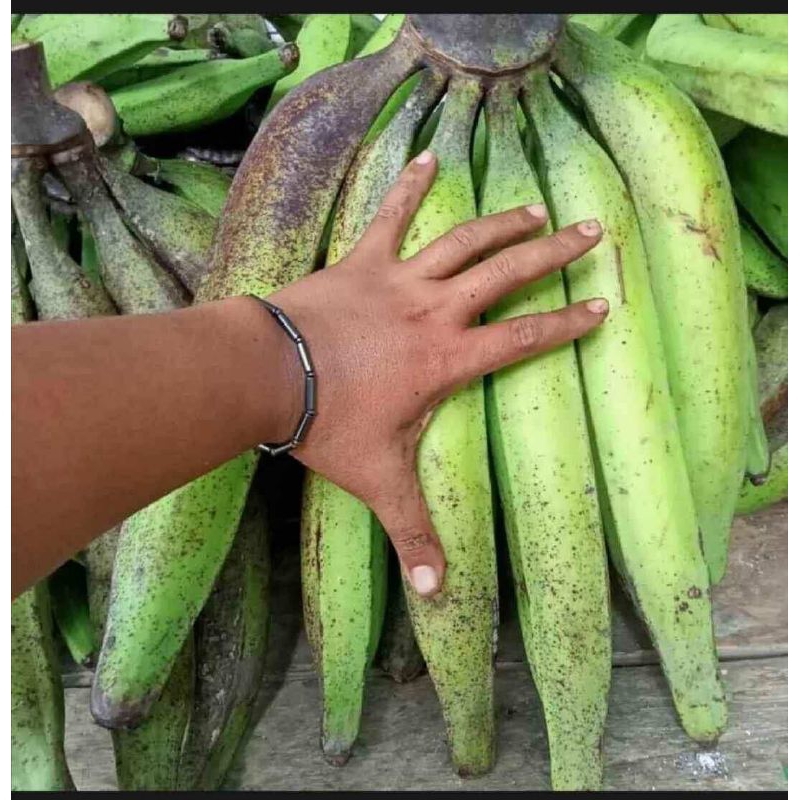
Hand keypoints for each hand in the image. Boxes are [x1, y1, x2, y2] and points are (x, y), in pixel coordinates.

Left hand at [268, 150, 606, 597]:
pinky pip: (391, 215)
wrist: (265, 374)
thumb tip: (437, 593)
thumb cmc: (325, 424)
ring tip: (534, 207)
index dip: (565, 323)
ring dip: (502, 222)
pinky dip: (411, 186)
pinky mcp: (361, 260)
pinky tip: (429, 156)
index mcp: (447, 359)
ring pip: (463, 242)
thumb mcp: (377, 479)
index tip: (601, 306)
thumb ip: (412, 531)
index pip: (523, 339)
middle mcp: (434, 310)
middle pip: (506, 275)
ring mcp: (398, 279)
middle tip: (590, 230)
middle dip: (552, 253)